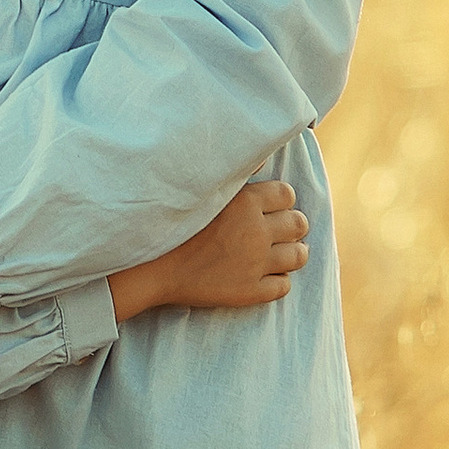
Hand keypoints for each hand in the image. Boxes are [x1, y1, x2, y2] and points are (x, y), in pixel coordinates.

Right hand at [110, 180, 306, 320]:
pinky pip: (283, 286)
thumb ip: (235, 174)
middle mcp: (256, 232)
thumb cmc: (171, 223)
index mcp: (245, 202)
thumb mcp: (201, 190)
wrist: (149, 267)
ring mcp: (255, 264)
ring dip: (292, 252)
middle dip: (292, 225)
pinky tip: (266, 275)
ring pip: (298, 256)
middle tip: (278, 230)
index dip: (281, 200)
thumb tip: (263, 156)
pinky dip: (279, 280)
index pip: (287, 194)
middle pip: (299, 224)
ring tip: (279, 252)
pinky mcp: (250, 292)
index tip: (271, 206)